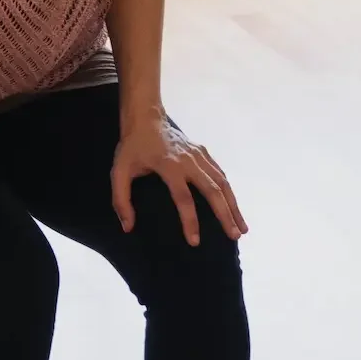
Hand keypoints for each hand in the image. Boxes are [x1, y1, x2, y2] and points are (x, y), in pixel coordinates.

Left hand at [112, 115, 246, 246]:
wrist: (146, 118)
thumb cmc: (132, 148)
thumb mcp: (118, 172)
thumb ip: (121, 200)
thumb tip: (128, 227)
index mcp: (169, 166)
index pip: (184, 197)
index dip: (190, 221)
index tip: (195, 241)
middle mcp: (189, 161)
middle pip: (212, 191)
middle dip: (225, 215)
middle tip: (234, 236)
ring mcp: (199, 155)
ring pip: (222, 182)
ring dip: (233, 205)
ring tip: (242, 228)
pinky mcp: (204, 152)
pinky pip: (220, 174)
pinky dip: (229, 192)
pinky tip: (234, 207)